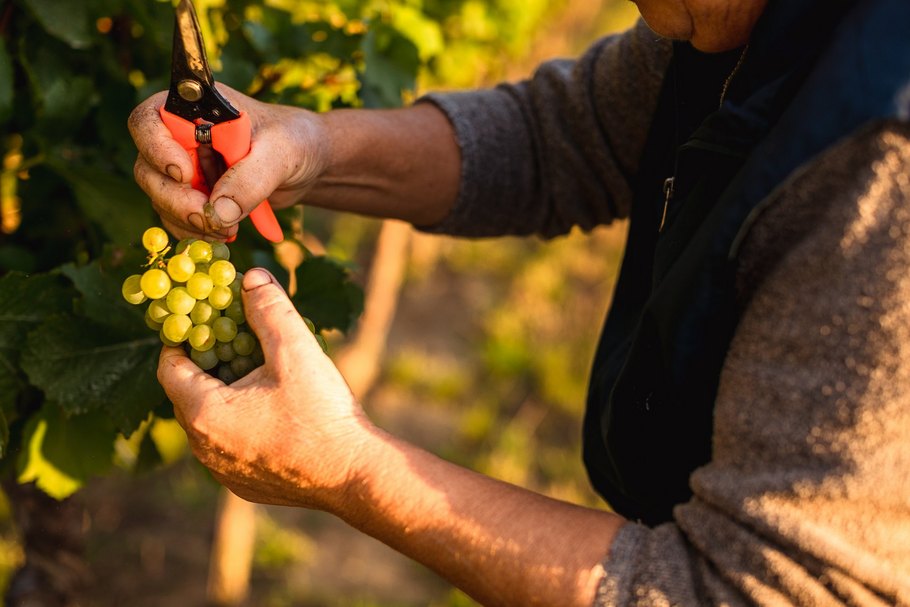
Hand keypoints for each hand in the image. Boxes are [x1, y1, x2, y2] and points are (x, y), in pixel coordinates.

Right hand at [128, 85, 326, 239]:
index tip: (186, 175)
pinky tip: (223, 234)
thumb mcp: (280, 153)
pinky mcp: (193, 194)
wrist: (308, 164)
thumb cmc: (295, 142)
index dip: (156, 149)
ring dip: (187, 220)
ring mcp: (184, 167)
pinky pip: (175, 217)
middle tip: (207, 218)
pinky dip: (194, 231)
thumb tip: (216, 213)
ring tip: (227, 230)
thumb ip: (251, 178)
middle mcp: (180, 136)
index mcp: (194, 108)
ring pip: (160, 197)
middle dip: (175, 198)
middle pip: (148, 168)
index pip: (148, 121)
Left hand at [157, 268, 372, 509]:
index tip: (203, 320)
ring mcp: (222, 472)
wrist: (354, 474)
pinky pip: (229, 448)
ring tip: (256, 375)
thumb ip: (269, 308)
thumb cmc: (321, 413)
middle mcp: (203, 448)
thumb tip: (252, 276)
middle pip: (187, 395)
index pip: (169, 367)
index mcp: (204, 413)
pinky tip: (273, 413)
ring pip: (209, 424)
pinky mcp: (244, 486)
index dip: (182, 338)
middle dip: (207, 366)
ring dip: (225, 397)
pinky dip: (241, 426)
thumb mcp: (296, 350)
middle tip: (233, 342)